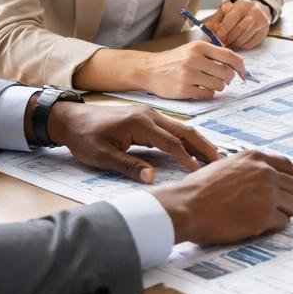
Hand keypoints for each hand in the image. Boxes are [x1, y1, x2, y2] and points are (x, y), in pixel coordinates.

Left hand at [45, 103, 220, 183]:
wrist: (71, 119)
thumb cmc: (84, 137)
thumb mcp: (102, 156)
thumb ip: (129, 166)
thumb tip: (152, 179)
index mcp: (140, 123)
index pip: (171, 143)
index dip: (188, 158)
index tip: (200, 173)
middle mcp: (150, 115)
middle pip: (185, 131)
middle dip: (204, 147)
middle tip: (221, 162)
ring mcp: (150, 114)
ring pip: (182, 128)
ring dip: (199, 142)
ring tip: (215, 156)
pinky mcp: (148, 117)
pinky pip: (174, 128)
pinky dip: (187, 138)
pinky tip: (195, 148)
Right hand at [141, 40, 245, 98]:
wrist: (148, 70)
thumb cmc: (174, 60)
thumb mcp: (192, 50)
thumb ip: (214, 54)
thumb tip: (238, 64)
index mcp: (199, 47)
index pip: (230, 56)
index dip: (240, 67)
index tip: (243, 74)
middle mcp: (194, 59)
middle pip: (226, 73)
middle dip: (227, 79)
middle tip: (221, 79)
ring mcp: (188, 75)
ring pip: (219, 85)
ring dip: (217, 87)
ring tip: (206, 83)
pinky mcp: (183, 90)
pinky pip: (208, 95)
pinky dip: (207, 94)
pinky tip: (198, 89)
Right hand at [152, 149, 292, 244]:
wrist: (186, 206)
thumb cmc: (199, 190)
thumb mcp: (226, 166)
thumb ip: (248, 169)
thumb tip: (270, 177)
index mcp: (255, 157)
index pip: (288, 165)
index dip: (288, 179)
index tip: (286, 189)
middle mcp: (266, 172)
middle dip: (285, 199)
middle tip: (269, 208)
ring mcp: (268, 193)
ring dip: (282, 214)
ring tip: (262, 218)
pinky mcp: (265, 216)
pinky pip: (283, 222)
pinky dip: (273, 227)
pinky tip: (255, 226)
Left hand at [206, 0, 270, 49]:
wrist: (255, 11)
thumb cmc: (236, 13)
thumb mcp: (226, 11)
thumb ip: (217, 18)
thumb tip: (207, 28)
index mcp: (243, 4)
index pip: (233, 17)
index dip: (225, 28)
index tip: (218, 35)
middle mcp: (255, 11)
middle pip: (240, 28)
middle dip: (229, 37)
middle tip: (222, 42)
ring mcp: (261, 22)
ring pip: (245, 37)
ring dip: (235, 43)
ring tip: (228, 43)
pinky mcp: (264, 32)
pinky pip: (251, 43)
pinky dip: (242, 46)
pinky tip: (237, 44)